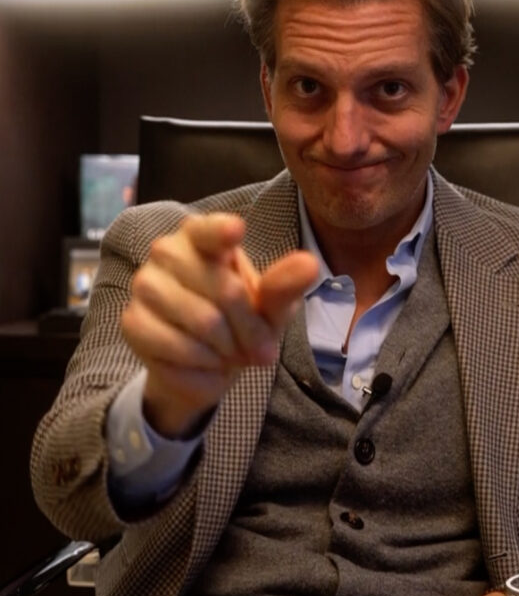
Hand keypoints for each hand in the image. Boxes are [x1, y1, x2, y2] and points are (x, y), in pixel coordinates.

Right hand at [121, 212, 317, 436]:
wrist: (205, 366)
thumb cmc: (241, 323)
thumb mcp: (270, 308)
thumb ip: (284, 286)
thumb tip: (309, 264)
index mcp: (203, 237)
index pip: (208, 229)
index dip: (221, 231)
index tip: (237, 231)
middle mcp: (167, 252)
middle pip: (224, 290)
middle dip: (251, 328)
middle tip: (260, 348)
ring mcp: (145, 285)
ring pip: (203, 322)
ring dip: (229, 349)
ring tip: (232, 354)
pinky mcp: (133, 322)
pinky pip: (178, 348)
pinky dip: (204, 366)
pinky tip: (207, 363)